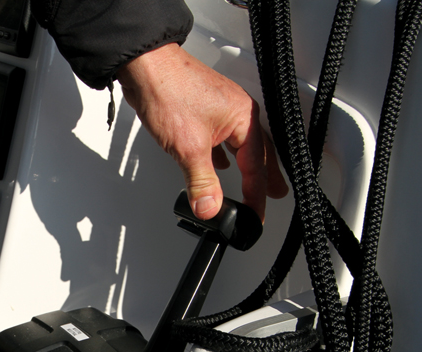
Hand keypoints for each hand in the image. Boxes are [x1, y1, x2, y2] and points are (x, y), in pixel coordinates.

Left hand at [116, 43, 287, 220]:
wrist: (144, 66)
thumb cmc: (169, 91)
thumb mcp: (188, 147)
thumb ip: (202, 182)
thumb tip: (210, 208)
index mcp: (244, 118)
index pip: (256, 167)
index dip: (256, 195)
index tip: (255, 215)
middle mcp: (238, 111)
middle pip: (258, 152)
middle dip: (265, 177)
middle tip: (276, 194)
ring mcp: (221, 109)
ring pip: (241, 145)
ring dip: (246, 166)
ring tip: (252, 184)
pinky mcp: (204, 109)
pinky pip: (223, 138)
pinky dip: (224, 155)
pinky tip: (218, 164)